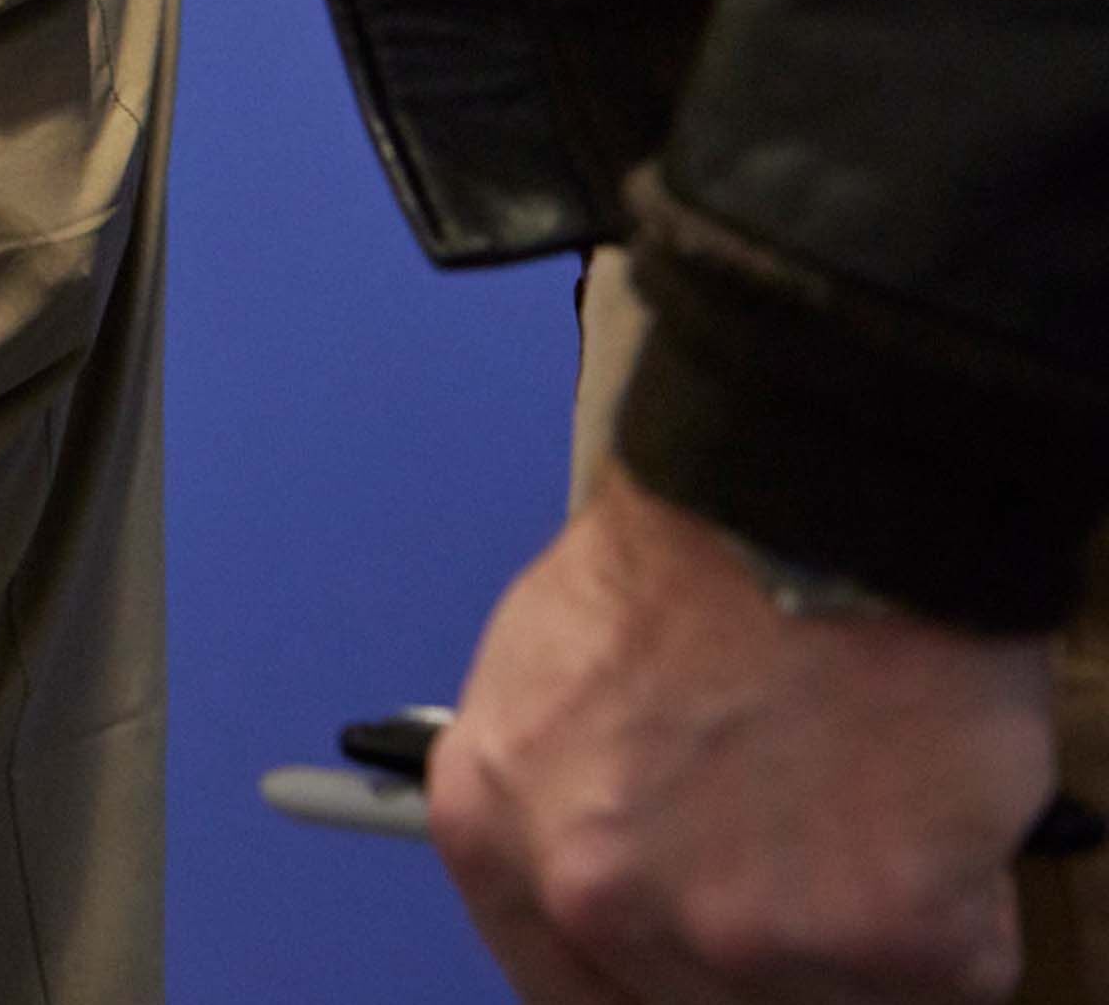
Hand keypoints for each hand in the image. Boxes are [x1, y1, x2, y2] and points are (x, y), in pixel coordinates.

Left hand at [432, 473, 1056, 1002]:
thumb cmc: (694, 555)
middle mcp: (597, 898)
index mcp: (496, 830)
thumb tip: (611, 863)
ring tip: (862, 790)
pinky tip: (925, 800)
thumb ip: (562, 797)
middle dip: (757, 932)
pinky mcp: (884, 939)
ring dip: (857, 911)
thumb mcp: (549, 672)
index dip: (639, 968)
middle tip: (802, 844)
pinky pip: (945, 960)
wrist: (823, 498)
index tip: (692, 959)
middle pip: (693, 992)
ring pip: (821, 986)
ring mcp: (740, 934)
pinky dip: (956, 897)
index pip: (563, 979)